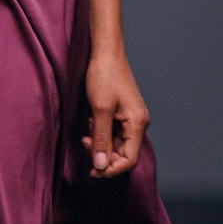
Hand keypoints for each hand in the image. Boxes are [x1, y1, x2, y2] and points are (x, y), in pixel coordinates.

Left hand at [82, 45, 149, 177]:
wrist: (105, 52)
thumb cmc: (104, 76)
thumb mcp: (99, 111)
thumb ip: (101, 140)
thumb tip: (101, 166)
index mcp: (137, 123)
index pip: (129, 159)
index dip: (111, 169)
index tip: (92, 170)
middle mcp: (137, 123)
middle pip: (123, 153)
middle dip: (103, 154)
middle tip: (85, 145)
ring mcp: (130, 117)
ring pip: (117, 143)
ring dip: (100, 142)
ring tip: (87, 129)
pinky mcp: (122, 112)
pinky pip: (113, 131)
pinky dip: (101, 132)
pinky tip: (91, 121)